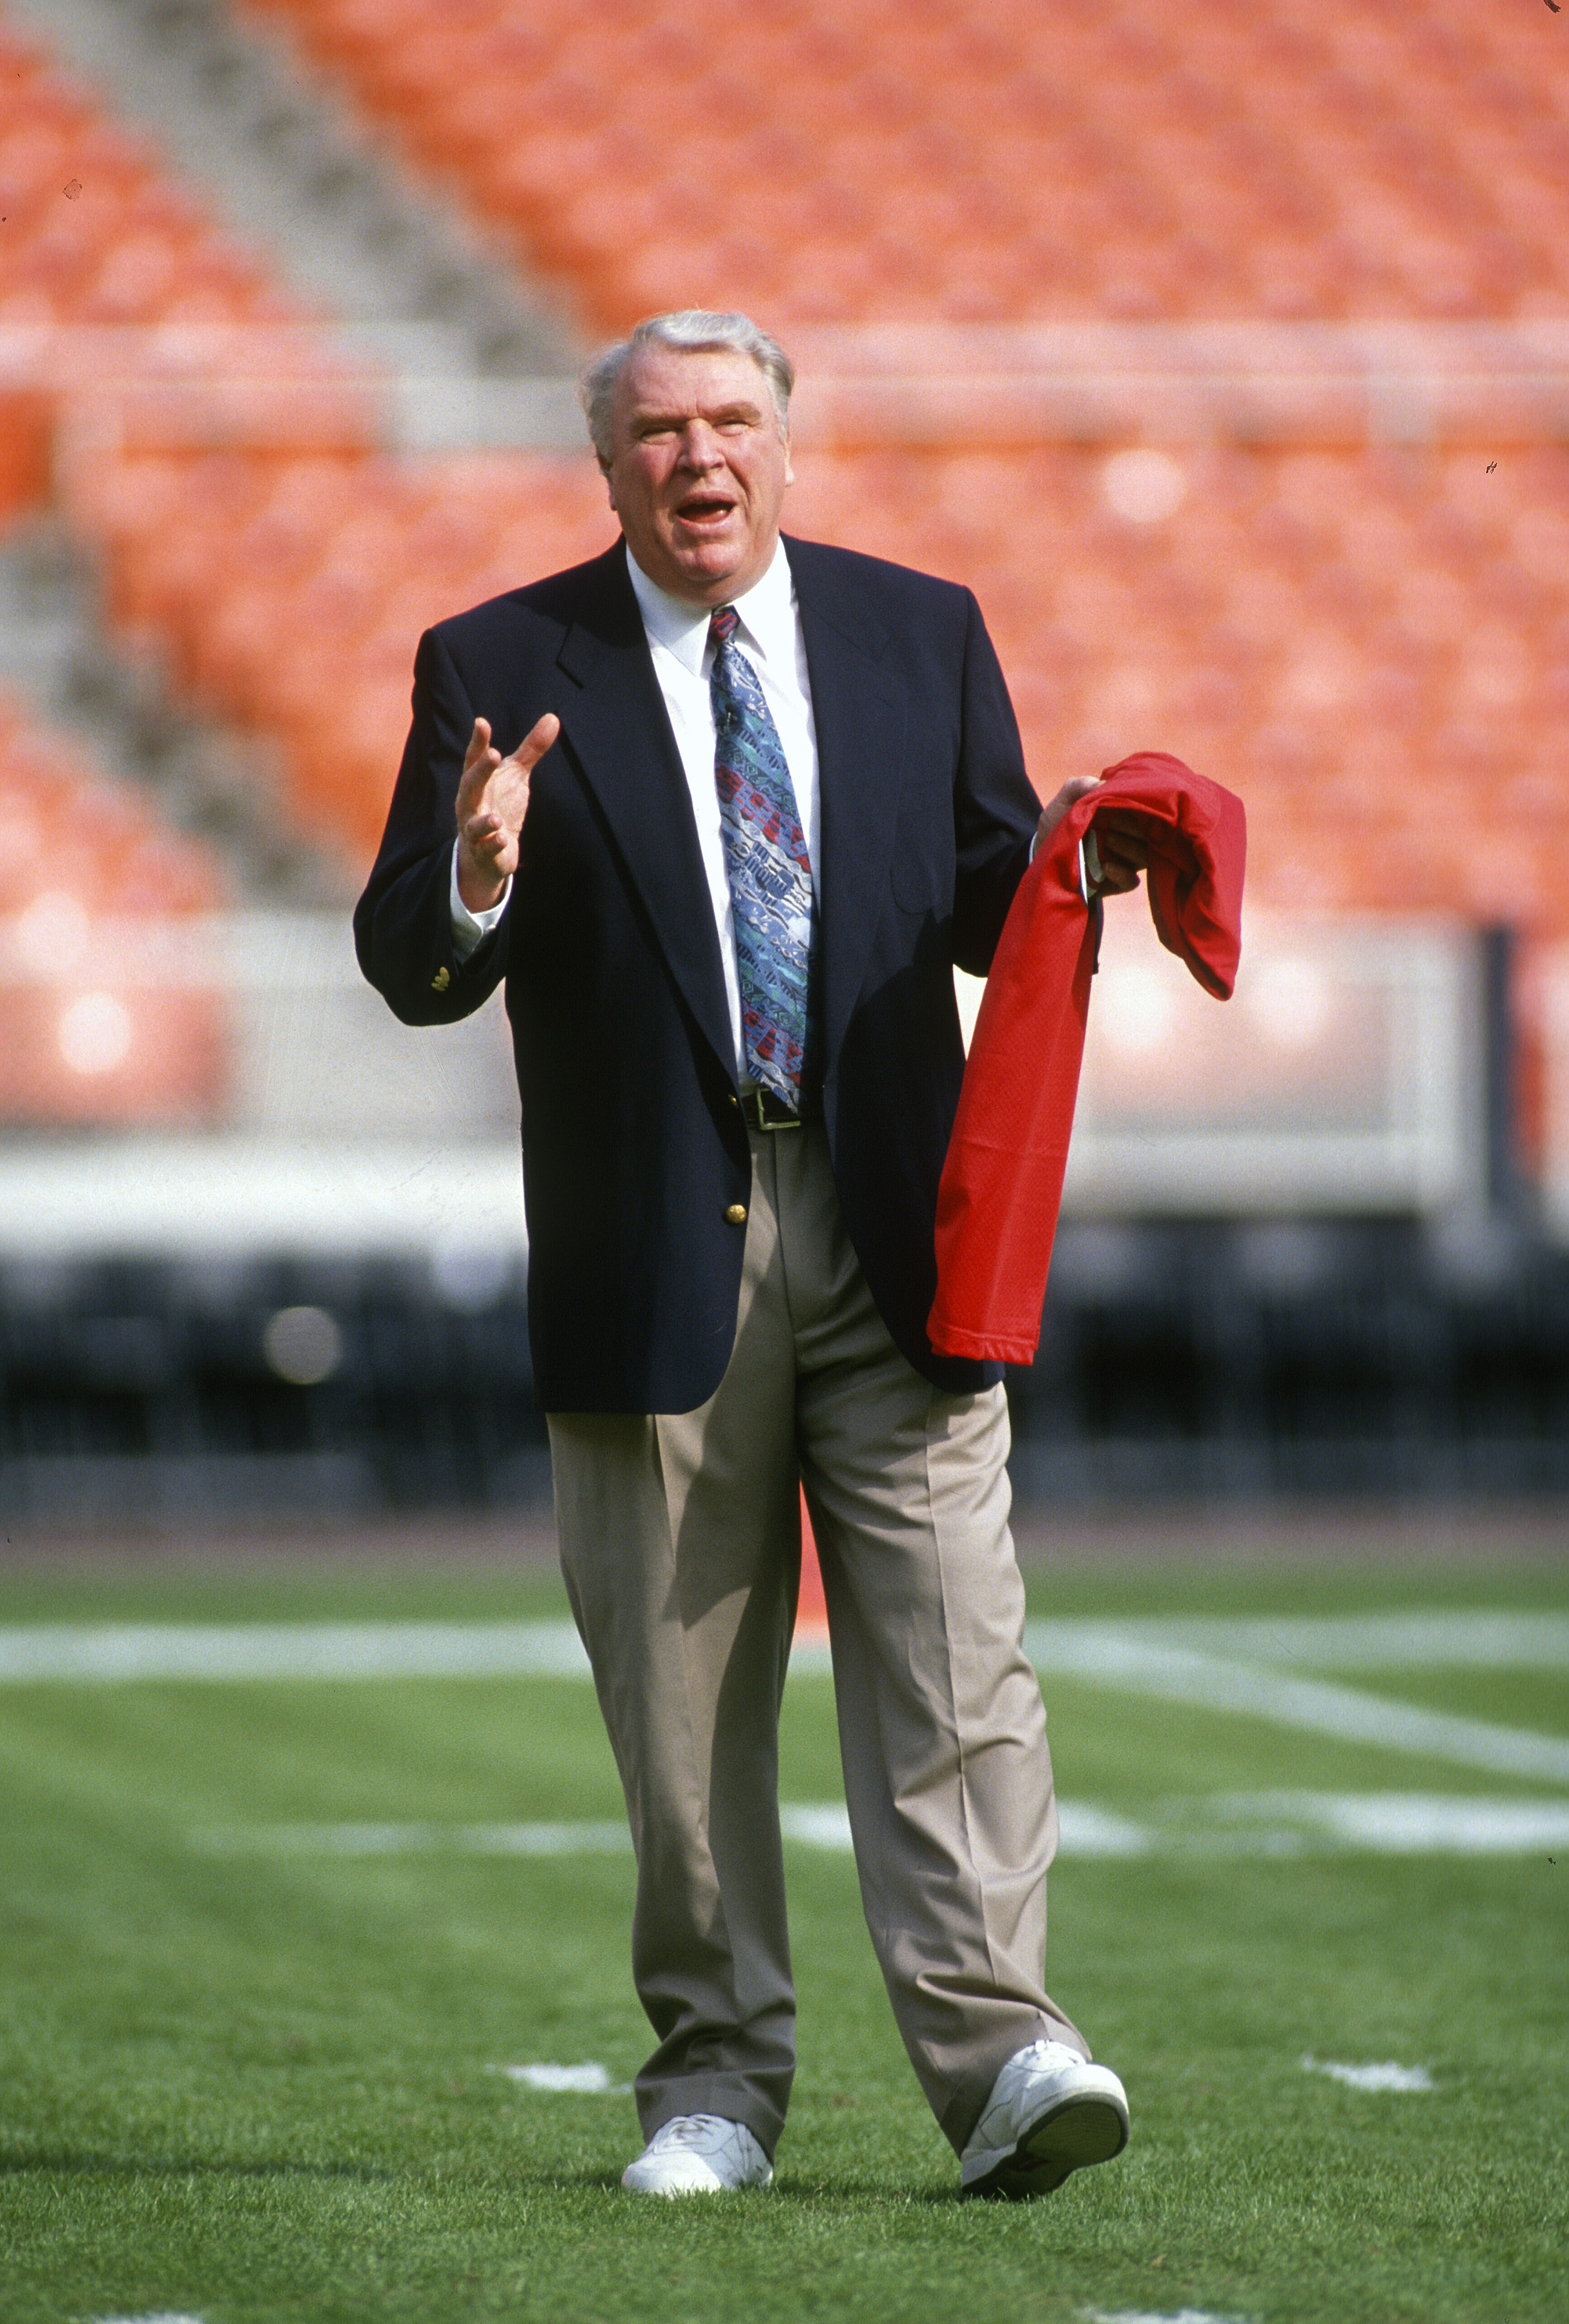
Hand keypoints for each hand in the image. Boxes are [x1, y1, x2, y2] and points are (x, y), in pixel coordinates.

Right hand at [455, 712, 558, 911]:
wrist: (487, 854)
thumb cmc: (499, 806)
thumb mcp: (516, 776)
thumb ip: (530, 749)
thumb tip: (553, 717)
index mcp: (477, 783)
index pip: (473, 759)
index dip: (478, 742)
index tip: (481, 722)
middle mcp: (470, 804)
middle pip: (470, 786)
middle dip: (481, 771)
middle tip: (493, 754)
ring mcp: (474, 830)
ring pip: (473, 825)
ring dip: (484, 821)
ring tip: (496, 818)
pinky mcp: (484, 852)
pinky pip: (486, 849)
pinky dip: (494, 844)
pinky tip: (503, 839)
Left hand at [1036, 776, 1150, 896]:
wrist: (1040, 852)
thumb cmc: (1059, 822)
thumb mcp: (1066, 799)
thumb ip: (1081, 785)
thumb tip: (1104, 782)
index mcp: (1123, 816)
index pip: (1147, 812)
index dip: (1142, 807)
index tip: (1124, 802)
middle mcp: (1128, 838)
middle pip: (1150, 836)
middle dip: (1134, 828)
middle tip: (1112, 823)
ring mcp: (1123, 862)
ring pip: (1144, 858)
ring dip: (1129, 848)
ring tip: (1108, 839)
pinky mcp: (1114, 882)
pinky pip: (1131, 882)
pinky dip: (1123, 874)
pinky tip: (1106, 866)